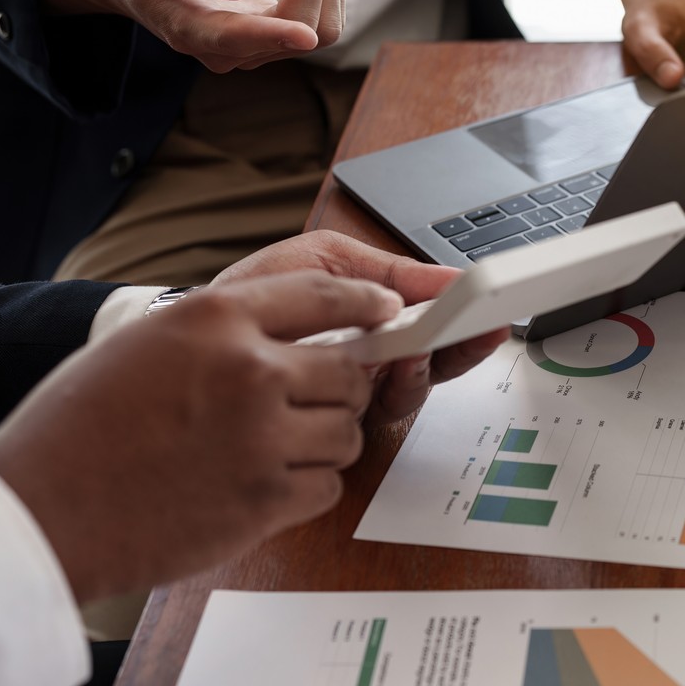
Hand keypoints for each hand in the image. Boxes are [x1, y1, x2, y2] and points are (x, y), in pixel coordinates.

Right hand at [0, 272, 401, 603]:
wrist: (41, 507)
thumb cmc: (80, 426)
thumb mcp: (148, 342)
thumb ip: (223, 332)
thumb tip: (297, 337)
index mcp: (213, 317)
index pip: (324, 294)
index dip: (367, 302)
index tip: (388, 310)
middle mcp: (248, 369)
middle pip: (351, 372)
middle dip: (342, 391)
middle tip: (313, 406)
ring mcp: (261, 437)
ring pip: (347, 433)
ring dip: (325, 443)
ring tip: (273, 451)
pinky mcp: (265, 499)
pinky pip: (328, 487)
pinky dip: (307, 489)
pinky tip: (261, 487)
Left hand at [213, 230, 508, 425]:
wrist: (191, 338)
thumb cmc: (251, 294)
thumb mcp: (322, 261)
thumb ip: (386, 271)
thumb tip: (448, 278)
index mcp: (375, 319)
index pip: (439, 327)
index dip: (469, 325)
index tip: (493, 316)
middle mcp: (372, 362)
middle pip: (438, 365)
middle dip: (455, 349)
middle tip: (470, 332)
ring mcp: (354, 395)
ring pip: (413, 395)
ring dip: (416, 369)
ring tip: (408, 346)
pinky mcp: (332, 423)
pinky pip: (377, 419)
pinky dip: (383, 391)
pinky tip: (377, 370)